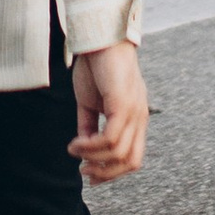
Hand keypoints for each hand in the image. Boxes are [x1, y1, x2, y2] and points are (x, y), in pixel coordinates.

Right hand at [70, 42, 147, 182]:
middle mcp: (139, 118)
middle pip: (131, 162)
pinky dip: (91, 145)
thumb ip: (89, 125)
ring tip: (74, 150)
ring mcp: (134, 112)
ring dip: (93, 158)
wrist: (99, 39)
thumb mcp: (90, 103)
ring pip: (119, 153)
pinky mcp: (123, 104)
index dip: (113, 173)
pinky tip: (77, 142)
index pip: (133, 158)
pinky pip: (110, 137)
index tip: (90, 175)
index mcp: (135, 119)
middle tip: (84, 171)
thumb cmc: (96, 67)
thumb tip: (82, 148)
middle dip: (106, 173)